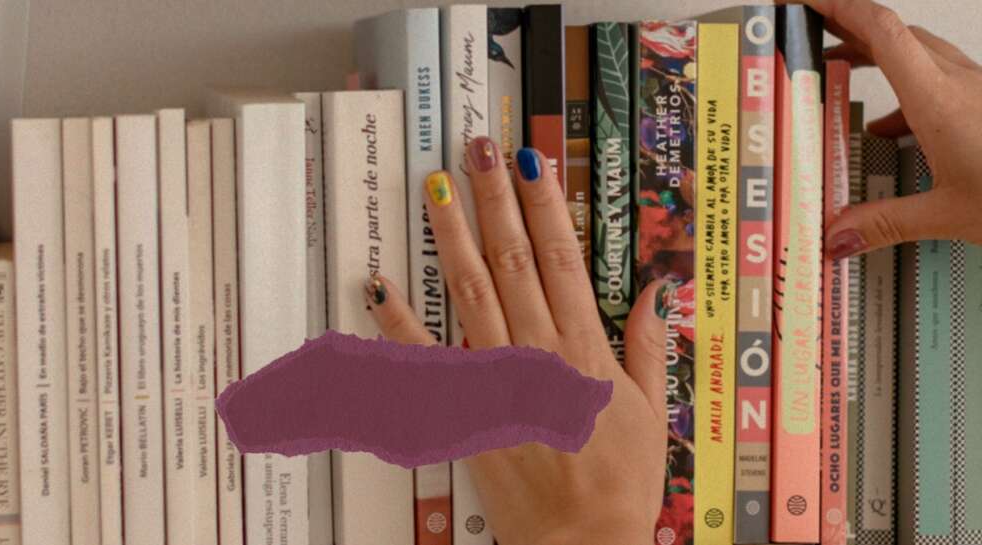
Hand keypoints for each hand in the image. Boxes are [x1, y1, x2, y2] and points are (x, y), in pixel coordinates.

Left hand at [363, 137, 667, 544]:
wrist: (580, 541)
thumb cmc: (619, 480)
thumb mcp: (652, 410)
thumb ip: (650, 344)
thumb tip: (659, 287)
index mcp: (585, 348)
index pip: (562, 259)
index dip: (545, 207)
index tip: (529, 165)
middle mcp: (537, 352)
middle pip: (512, 260)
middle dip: (493, 201)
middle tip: (477, 153)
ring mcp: (495, 380)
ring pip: (469, 293)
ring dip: (451, 238)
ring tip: (436, 190)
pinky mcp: (463, 410)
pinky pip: (424, 360)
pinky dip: (397, 322)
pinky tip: (379, 285)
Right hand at [797, 0, 981, 256]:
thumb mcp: (949, 215)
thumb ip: (884, 223)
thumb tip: (834, 237)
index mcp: (938, 98)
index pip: (879, 30)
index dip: (838, 7)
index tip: (803, 2)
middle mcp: (959, 82)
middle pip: (895, 35)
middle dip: (848, 30)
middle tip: (811, 36)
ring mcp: (979, 90)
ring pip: (920, 56)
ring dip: (878, 59)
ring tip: (843, 79)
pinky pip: (941, 82)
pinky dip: (906, 94)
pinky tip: (893, 131)